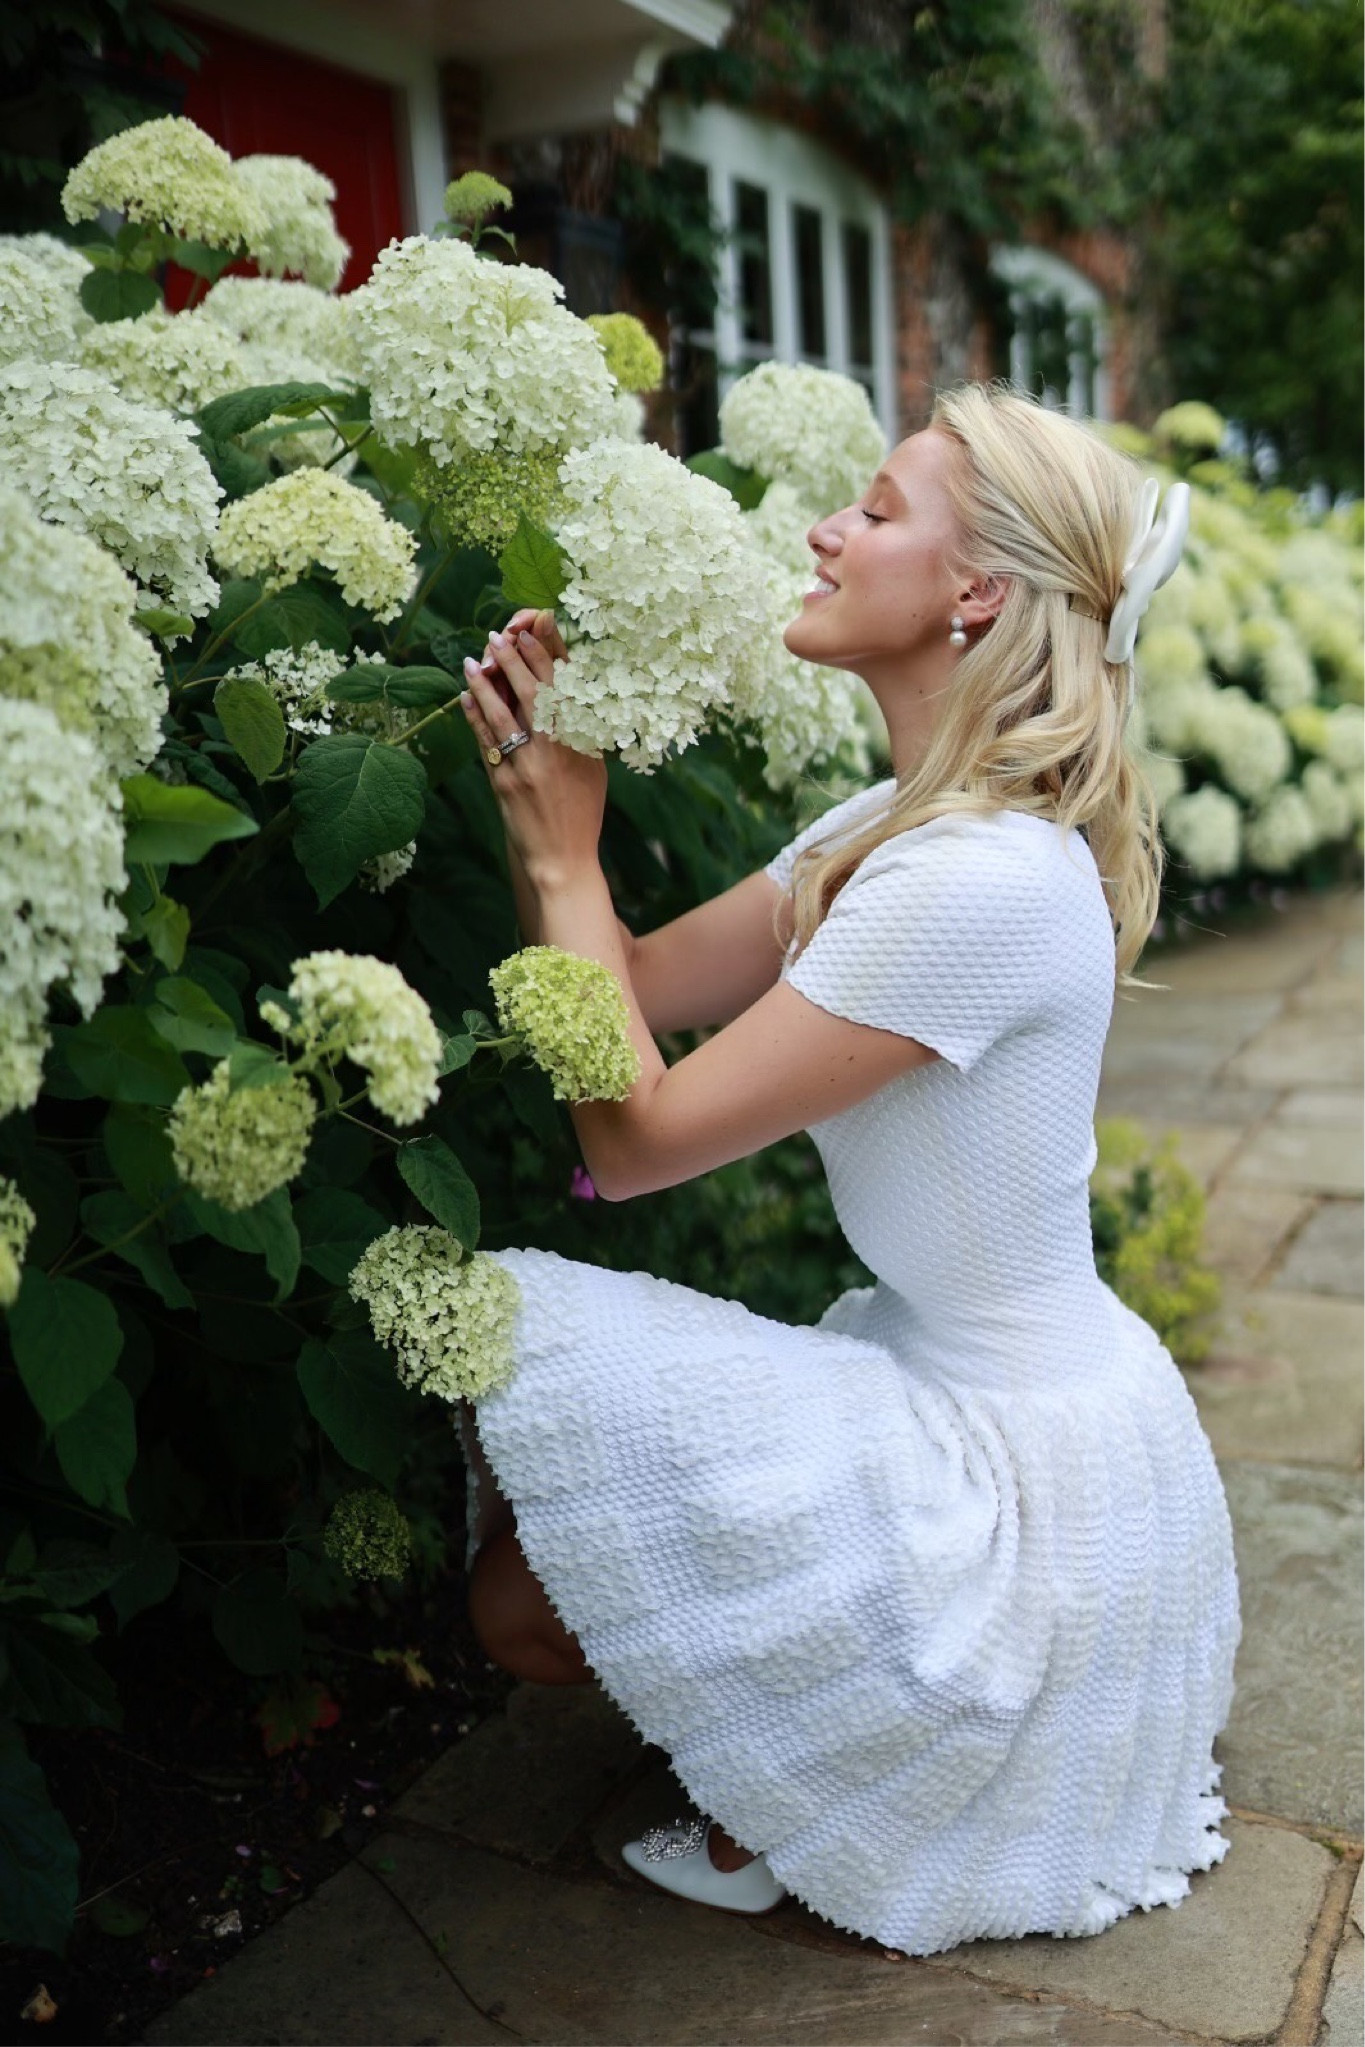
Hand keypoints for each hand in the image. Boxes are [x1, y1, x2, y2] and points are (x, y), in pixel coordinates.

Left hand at [460, 609, 606, 888]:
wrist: (564, 860)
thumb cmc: (581, 813)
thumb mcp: (591, 769)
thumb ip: (579, 733)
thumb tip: (566, 695)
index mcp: (582, 743)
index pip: (564, 687)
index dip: (546, 654)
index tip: (533, 629)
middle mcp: (557, 750)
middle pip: (534, 692)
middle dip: (515, 659)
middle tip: (500, 634)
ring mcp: (529, 766)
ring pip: (504, 713)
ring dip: (486, 682)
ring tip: (475, 658)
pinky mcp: (505, 783)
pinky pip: (486, 742)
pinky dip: (474, 717)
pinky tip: (464, 698)